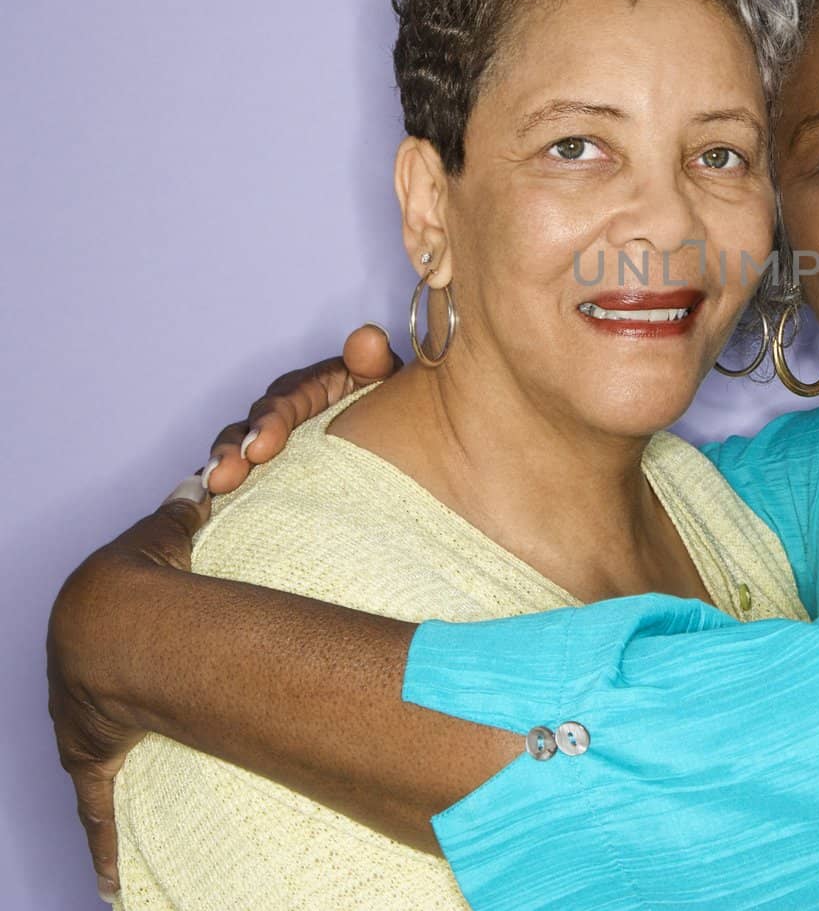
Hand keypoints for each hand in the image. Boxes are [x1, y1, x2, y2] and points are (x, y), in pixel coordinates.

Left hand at [47, 478, 210, 900]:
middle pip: (96, 715)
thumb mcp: (161, 538)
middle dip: (107, 729)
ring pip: (99, 766)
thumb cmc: (139, 584)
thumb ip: (179, 515)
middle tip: (132, 740)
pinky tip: (110, 882)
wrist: (115, 623)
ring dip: (113, 788)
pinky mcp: (96, 761)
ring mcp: (87, 729)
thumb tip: (198, 485)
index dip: (115, 666)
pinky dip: (105, 844)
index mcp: (93, 637)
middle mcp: (81, 690)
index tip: (126, 684)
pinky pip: (100, 810)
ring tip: (128, 826)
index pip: (103, 652)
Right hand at [205, 324, 400, 494]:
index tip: (260, 448)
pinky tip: (204, 514)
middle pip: (245, 432)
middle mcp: (277, 417)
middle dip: (231, 455)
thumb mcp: (382, 381)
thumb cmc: (383, 406)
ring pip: (232, 459)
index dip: (268, 424)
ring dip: (219, 475)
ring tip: (212, 495)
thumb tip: (369, 338)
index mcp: (304, 391)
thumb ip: (374, 361)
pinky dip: (216, 498)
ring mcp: (266, 448)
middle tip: (223, 479)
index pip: (281, 403)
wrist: (395, 442)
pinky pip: (235, 486)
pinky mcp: (263, 477)